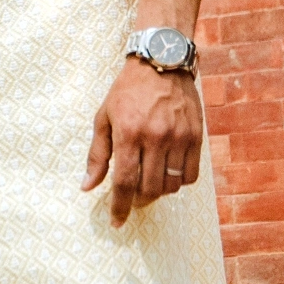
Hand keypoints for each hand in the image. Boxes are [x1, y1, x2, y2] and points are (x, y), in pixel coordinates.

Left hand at [81, 59, 203, 226]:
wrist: (162, 62)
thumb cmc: (127, 91)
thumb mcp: (104, 118)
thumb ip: (97, 155)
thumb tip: (87, 187)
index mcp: (129, 133)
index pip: (124, 182)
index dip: (119, 207)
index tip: (116, 221)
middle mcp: (156, 137)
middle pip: (150, 188)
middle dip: (139, 201)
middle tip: (133, 199)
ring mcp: (179, 137)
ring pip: (172, 185)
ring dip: (158, 192)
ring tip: (149, 183)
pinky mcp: (196, 136)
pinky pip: (191, 175)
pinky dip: (179, 182)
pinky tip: (168, 173)